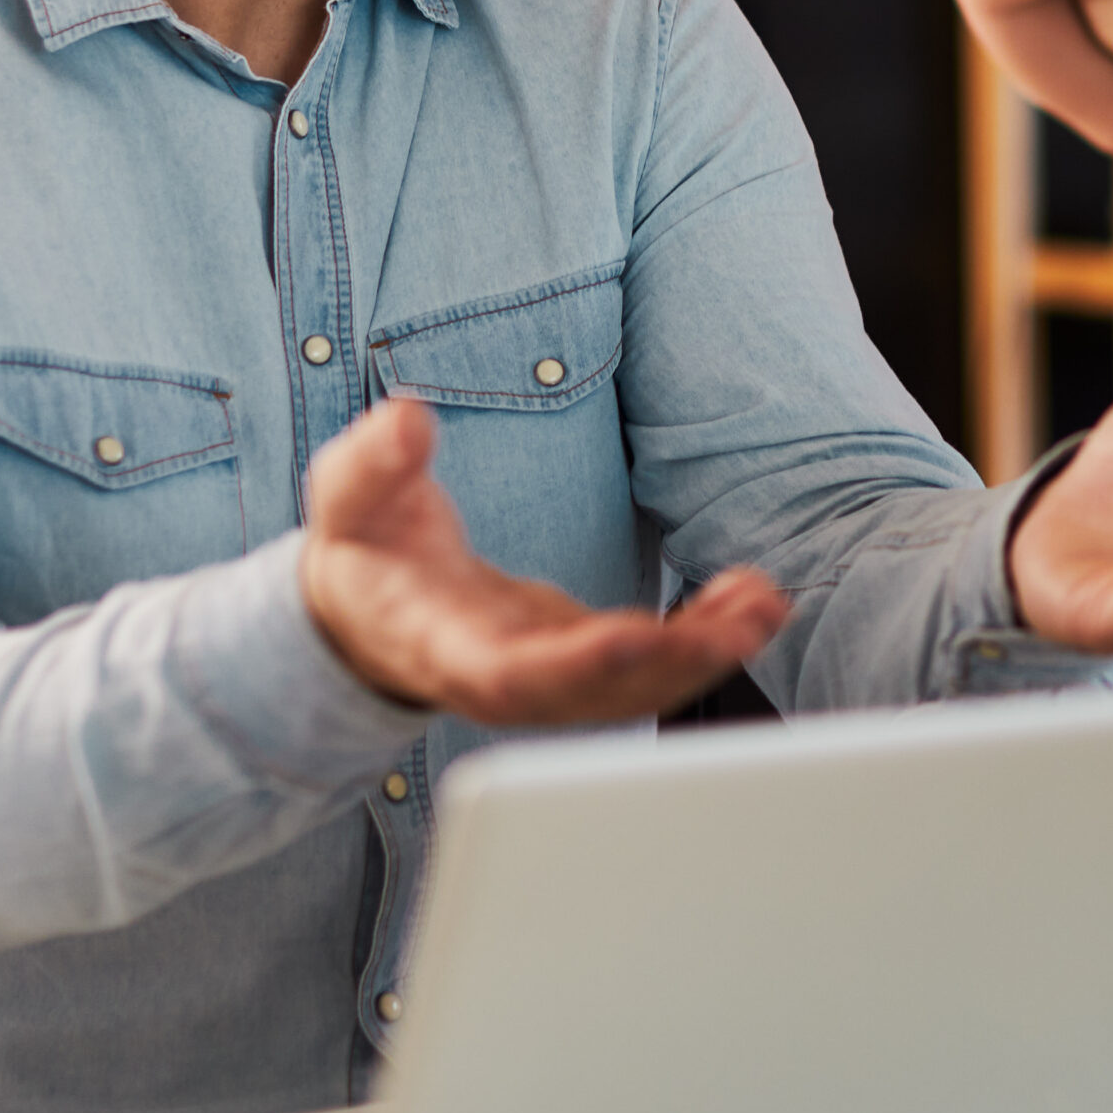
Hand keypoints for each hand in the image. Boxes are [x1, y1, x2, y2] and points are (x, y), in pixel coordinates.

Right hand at [299, 397, 787, 722]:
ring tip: (764, 606)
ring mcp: (546, 672)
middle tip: (743, 627)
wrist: (364, 604)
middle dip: (670, 666)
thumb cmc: (362, 545)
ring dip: (703, 655)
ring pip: (631, 688)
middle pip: (592, 694)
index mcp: (439, 642)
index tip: (633, 636)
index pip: (507, 672)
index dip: (571, 665)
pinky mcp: (578, 656)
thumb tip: (407, 419)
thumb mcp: (348, 495)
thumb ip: (374, 462)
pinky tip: (747, 601)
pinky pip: (646, 663)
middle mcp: (500, 675)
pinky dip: (700, 638)